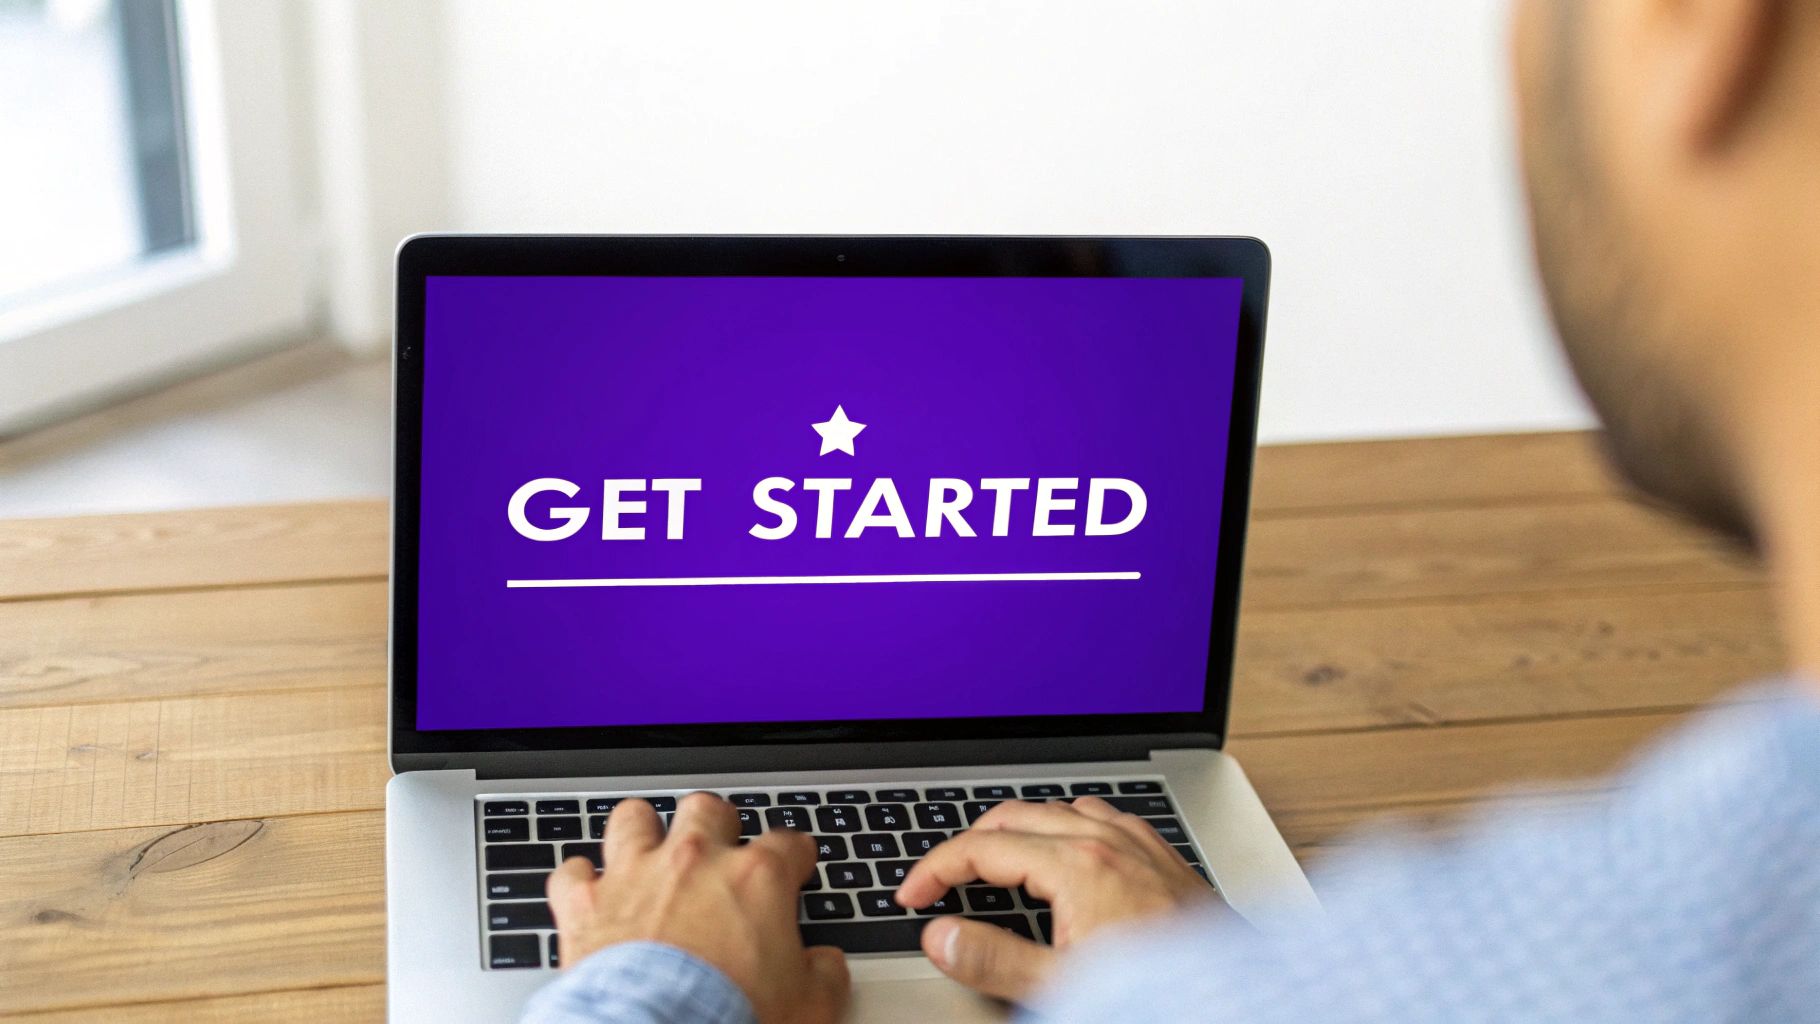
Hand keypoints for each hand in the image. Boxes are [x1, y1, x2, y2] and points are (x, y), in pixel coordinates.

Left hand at [546, 793, 849, 1022]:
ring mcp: (635, 877)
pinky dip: (579, 881)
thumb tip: (827, 966)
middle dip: (716, 823)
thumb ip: (823, 973)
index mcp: (756, 879)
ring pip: (634, 819)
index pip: (788, 843)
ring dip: (641, 832)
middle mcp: (694, 862)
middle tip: (720, 847)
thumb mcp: (810, 1005)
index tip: (794, 867)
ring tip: (647, 848)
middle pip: (708, 809)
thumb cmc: (732, 1021)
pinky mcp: (585, 906)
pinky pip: (571, 872)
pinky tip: (588, 893)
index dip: (795, 856)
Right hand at [895, 796, 1219, 999]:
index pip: (983, 848)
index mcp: (1078, 865)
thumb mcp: (1063, 985)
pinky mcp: (1161, 853)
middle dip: (969, 844)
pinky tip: (1065, 852)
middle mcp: (1108, 840)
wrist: (1239, 998)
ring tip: (993, 862)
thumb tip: (940, 938)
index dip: (936, 869)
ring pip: (1058, 809)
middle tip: (942, 879)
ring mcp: (1139, 842)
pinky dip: (1065, 826)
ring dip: (1018, 830)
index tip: (913, 895)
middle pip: (1015, 816)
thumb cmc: (1163, 993)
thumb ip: (993, 959)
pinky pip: (1101, 816)